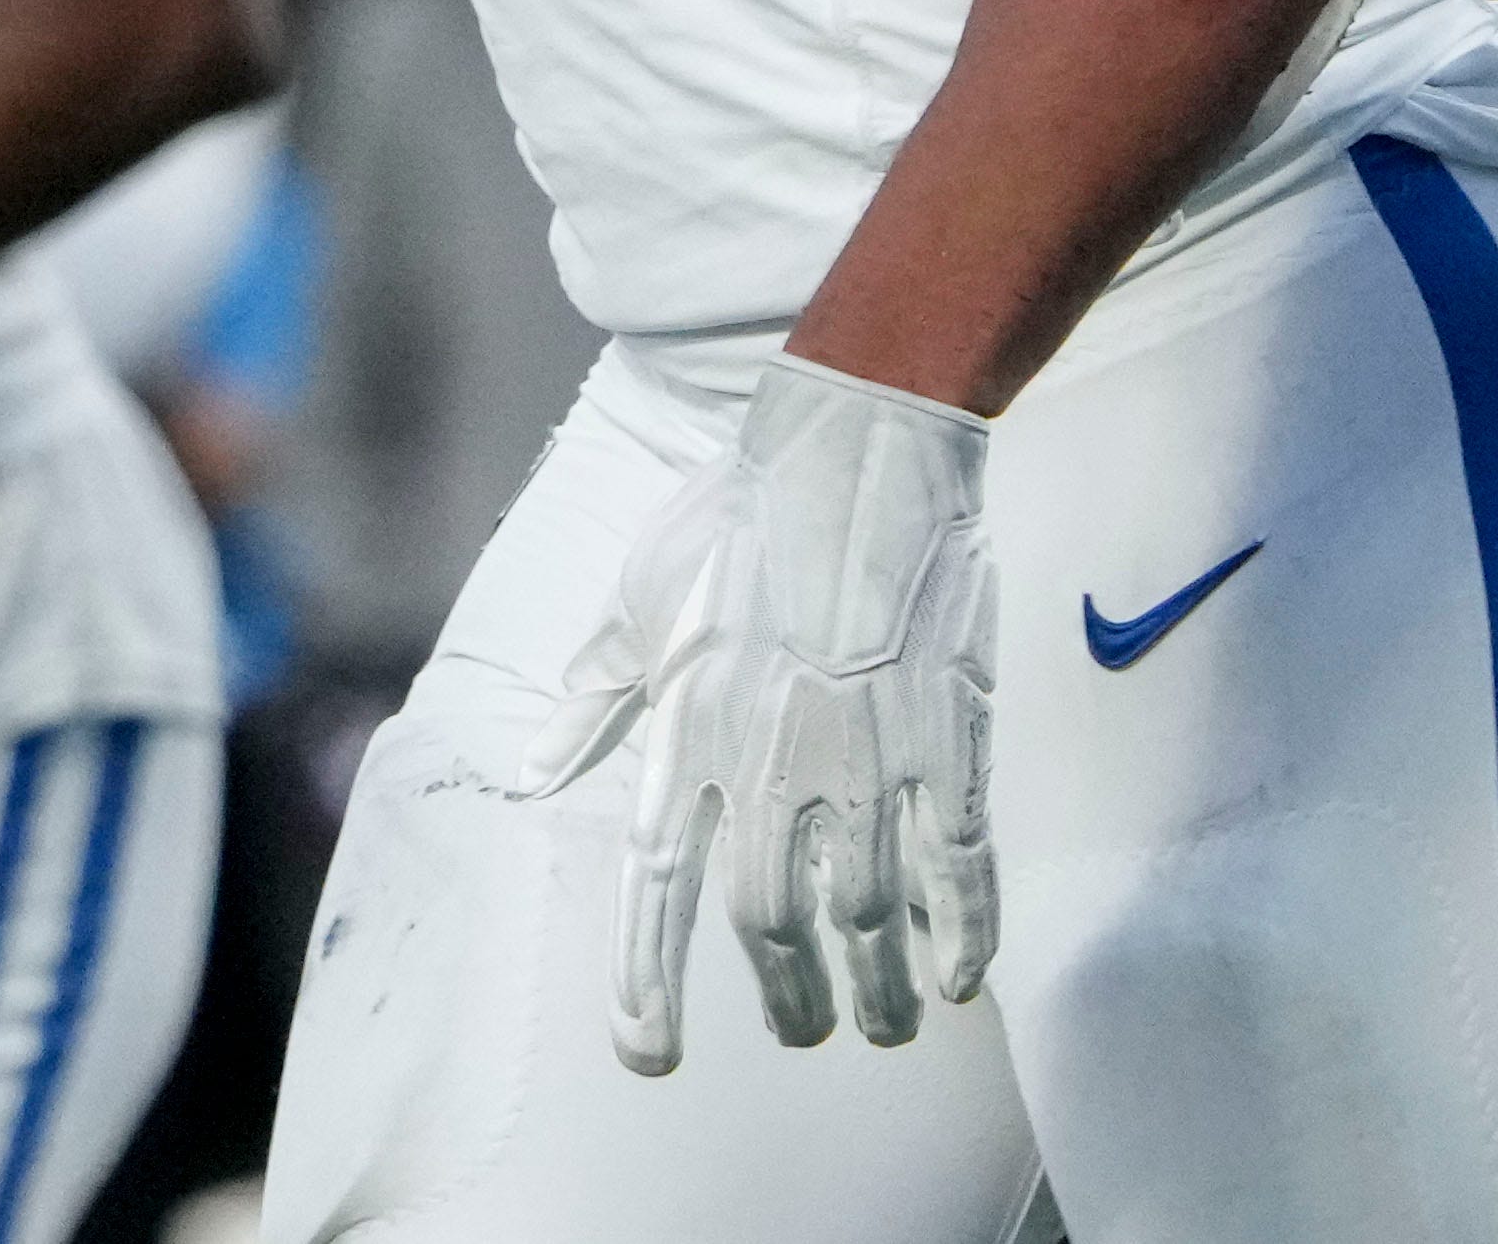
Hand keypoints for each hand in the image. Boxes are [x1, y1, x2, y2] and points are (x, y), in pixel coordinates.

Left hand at [529, 353, 997, 1074]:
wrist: (855, 447)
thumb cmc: (735, 519)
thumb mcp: (638, 598)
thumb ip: (593, 696)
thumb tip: (536, 768)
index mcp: (690, 727)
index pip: (658, 882)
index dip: (650, 977)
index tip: (645, 1051)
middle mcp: (772, 758)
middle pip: (770, 919)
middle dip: (785, 997)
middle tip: (799, 1034)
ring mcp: (865, 753)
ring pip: (869, 913)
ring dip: (875, 986)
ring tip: (878, 1025)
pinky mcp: (946, 738)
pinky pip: (959, 864)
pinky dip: (961, 932)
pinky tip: (957, 978)